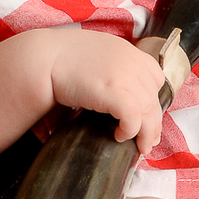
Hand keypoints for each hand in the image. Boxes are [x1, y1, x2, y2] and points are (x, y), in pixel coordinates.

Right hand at [48, 29, 165, 154]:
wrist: (43, 58)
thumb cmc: (64, 58)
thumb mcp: (98, 54)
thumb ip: (113, 66)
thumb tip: (119, 93)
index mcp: (129, 52)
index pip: (155, 78)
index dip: (154, 100)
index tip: (149, 117)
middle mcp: (132, 62)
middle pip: (154, 99)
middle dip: (154, 124)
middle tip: (148, 141)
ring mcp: (124, 76)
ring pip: (148, 111)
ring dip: (145, 133)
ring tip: (139, 147)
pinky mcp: (113, 91)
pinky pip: (133, 117)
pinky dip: (130, 130)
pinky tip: (119, 136)